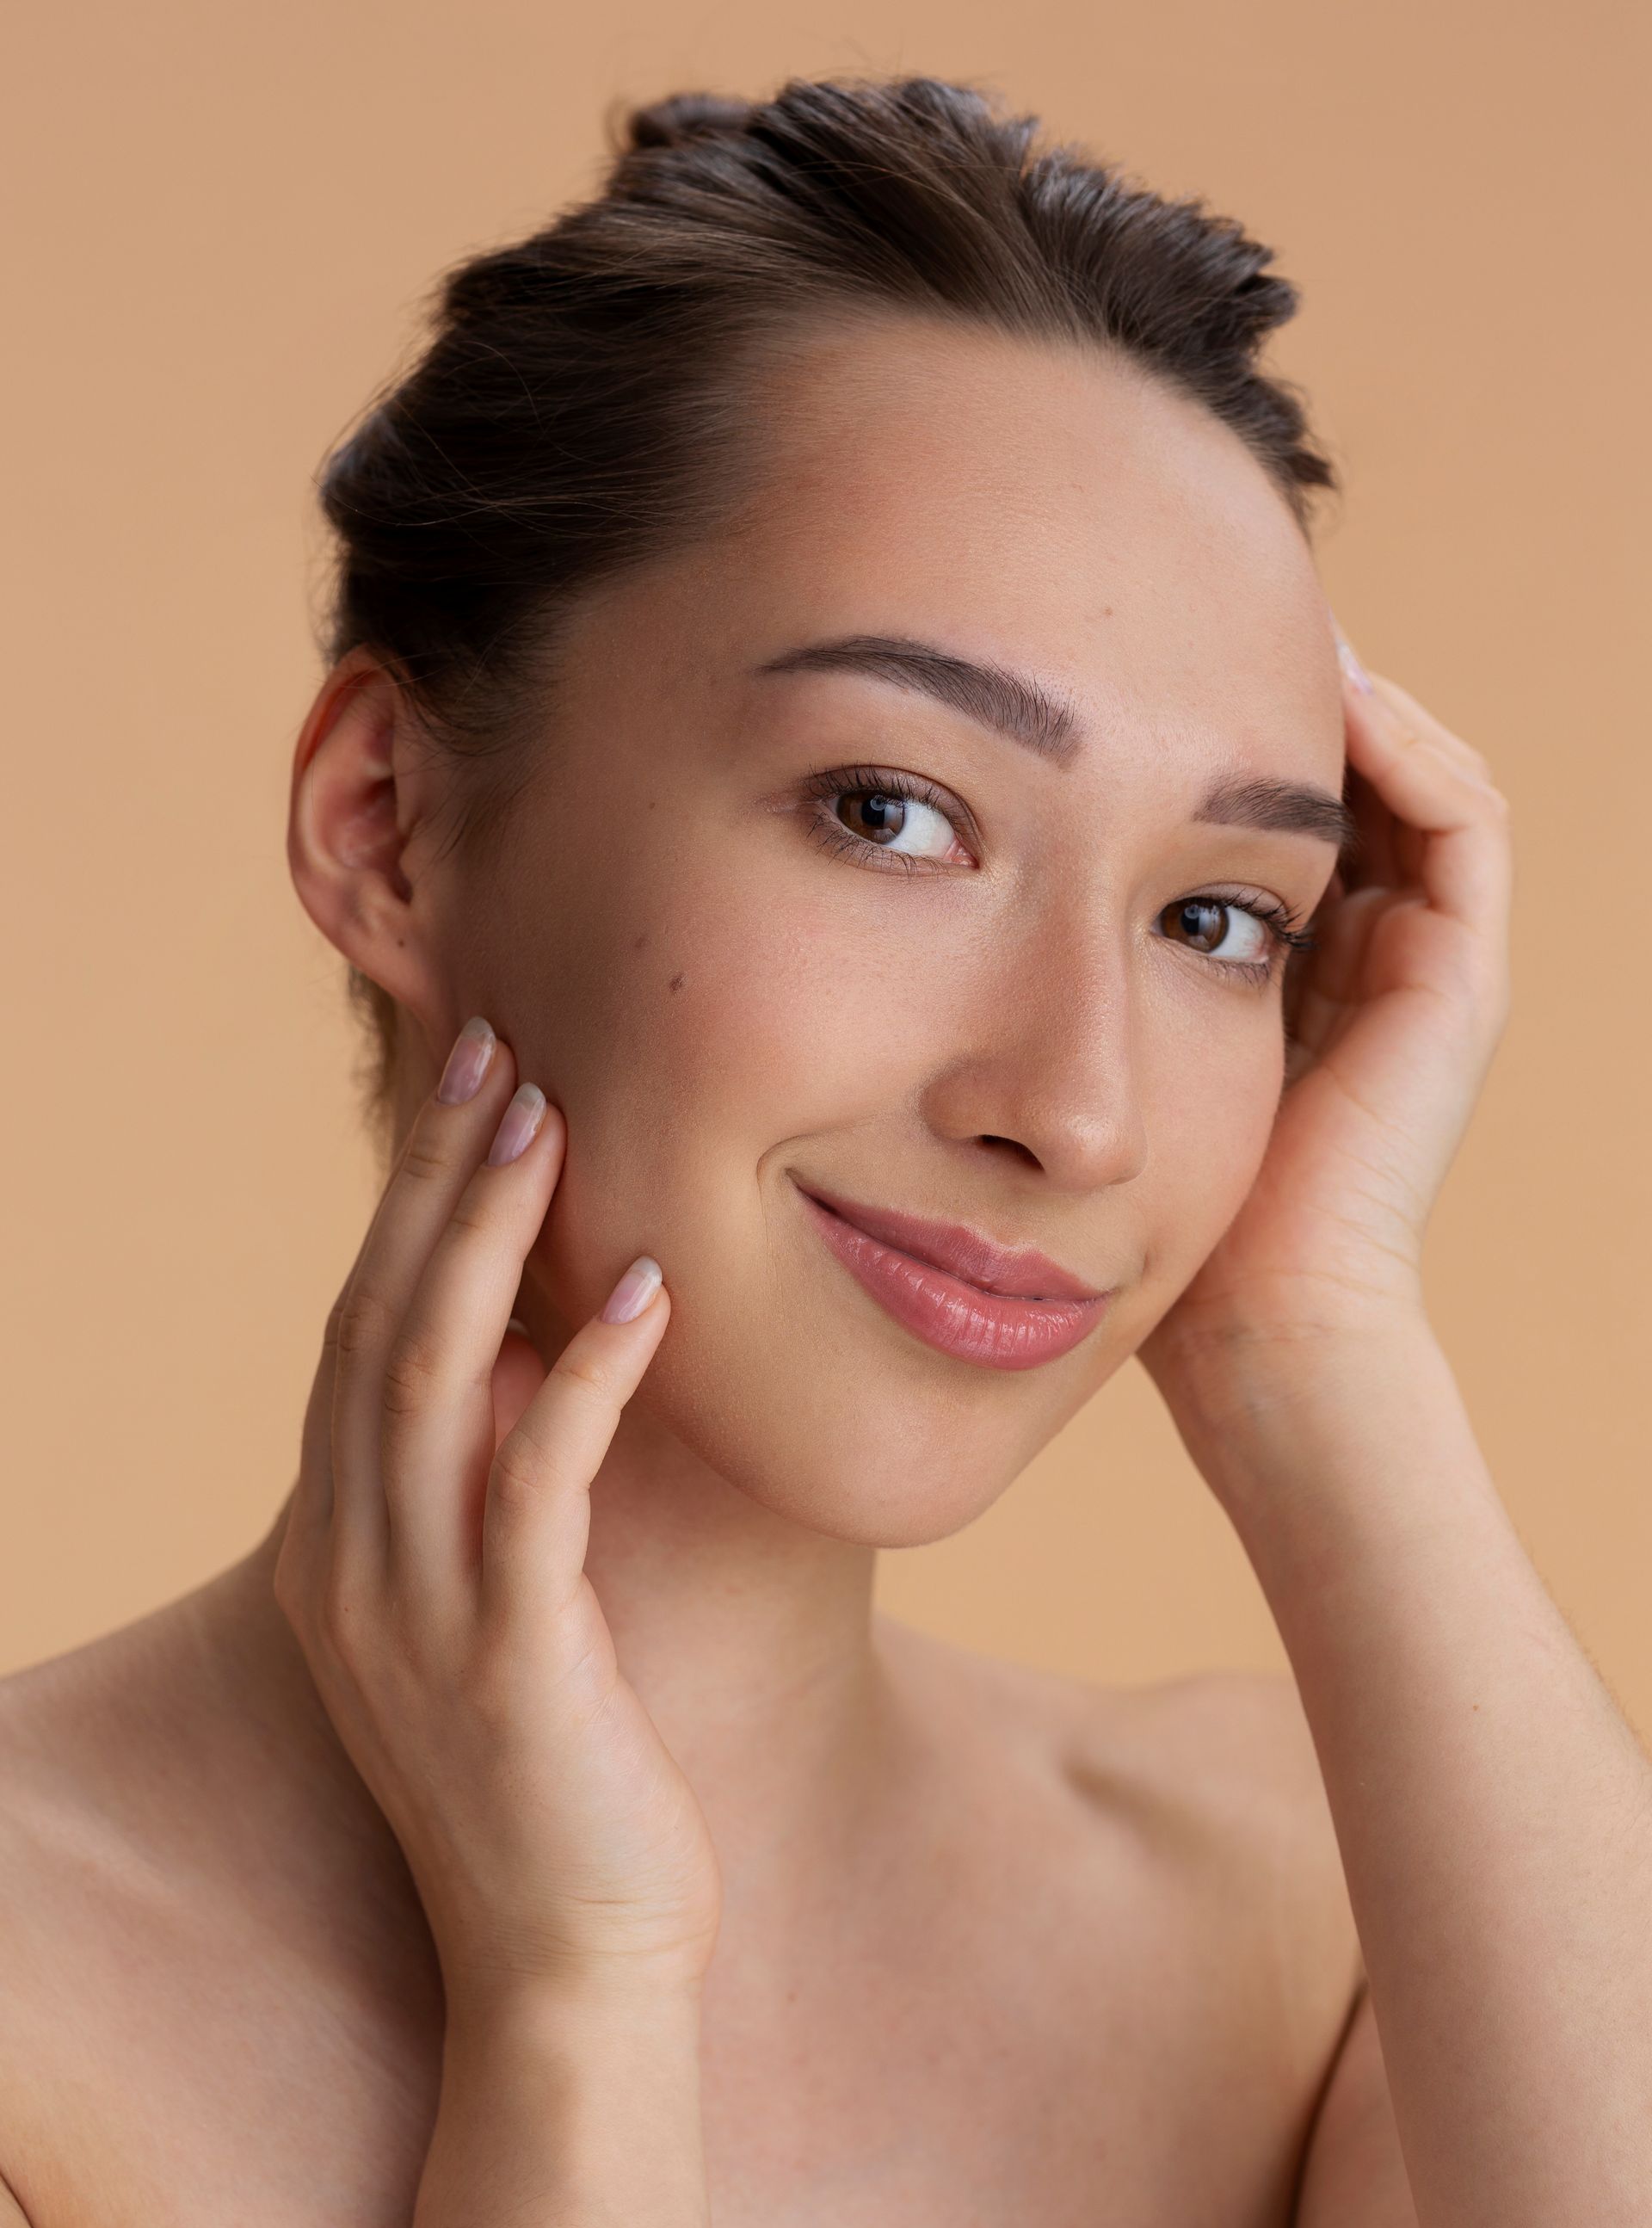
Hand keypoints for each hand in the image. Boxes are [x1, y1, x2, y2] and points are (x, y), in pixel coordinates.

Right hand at [273, 1019, 722, 2008]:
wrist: (568, 1972)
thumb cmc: (562, 1784)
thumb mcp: (504, 1618)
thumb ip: (497, 1497)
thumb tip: (553, 1362)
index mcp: (345, 1547)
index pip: (366, 1336)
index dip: (413, 1206)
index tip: (473, 1087)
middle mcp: (352, 1567)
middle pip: (381, 1328)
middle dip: (436, 1182)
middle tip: (499, 1050)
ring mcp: (415, 1619)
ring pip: (433, 1382)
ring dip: (488, 1239)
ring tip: (548, 1118)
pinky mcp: (507, 1666)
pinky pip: (536, 1489)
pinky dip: (586, 1383)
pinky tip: (643, 1294)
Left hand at [1138, 637, 1511, 1421]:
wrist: (1255, 1319)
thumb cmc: (1148, 1212)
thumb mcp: (1098, 1050)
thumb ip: (1071, 971)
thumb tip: (975, 859)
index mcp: (1290, 970)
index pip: (1273, 810)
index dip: (1219, 728)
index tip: (1138, 656)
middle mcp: (1371, 954)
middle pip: (1348, 778)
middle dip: (1284, 689)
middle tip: (1205, 600)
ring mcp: (1430, 963)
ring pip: (1414, 777)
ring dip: (1351, 694)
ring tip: (1270, 617)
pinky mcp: (1465, 975)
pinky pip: (1462, 817)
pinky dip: (1404, 747)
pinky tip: (1324, 692)